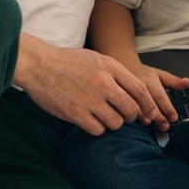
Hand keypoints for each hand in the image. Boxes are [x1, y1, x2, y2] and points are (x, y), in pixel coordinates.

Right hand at [14, 37, 162, 135]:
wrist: (39, 65)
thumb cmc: (66, 62)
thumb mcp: (96, 58)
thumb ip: (115, 73)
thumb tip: (135, 94)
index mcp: (110, 67)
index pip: (140, 90)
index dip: (148, 105)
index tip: (149, 113)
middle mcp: (103, 83)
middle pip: (131, 110)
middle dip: (130, 116)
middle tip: (122, 115)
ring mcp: (90, 99)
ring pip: (115, 123)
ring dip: (111, 122)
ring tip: (101, 115)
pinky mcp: (76, 113)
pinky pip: (98, 130)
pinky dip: (96, 128)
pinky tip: (88, 119)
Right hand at [128, 63, 188, 131]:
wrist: (123, 65)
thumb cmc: (143, 73)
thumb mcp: (159, 74)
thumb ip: (174, 81)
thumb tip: (187, 83)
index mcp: (150, 78)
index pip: (160, 95)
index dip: (167, 108)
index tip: (173, 118)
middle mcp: (139, 83)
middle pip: (149, 102)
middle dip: (158, 116)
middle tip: (165, 126)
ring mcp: (127, 89)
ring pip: (136, 106)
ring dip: (144, 116)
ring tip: (151, 123)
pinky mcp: (119, 95)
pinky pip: (126, 107)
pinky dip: (133, 115)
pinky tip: (139, 120)